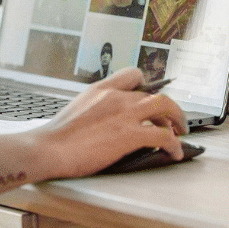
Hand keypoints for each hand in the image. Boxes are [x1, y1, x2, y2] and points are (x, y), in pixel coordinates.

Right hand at [33, 67, 186, 178]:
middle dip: (169, 108)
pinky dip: (174, 145)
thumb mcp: (76, 110)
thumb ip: (94, 108)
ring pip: (165, 107)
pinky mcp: (130, 135)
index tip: (150, 99)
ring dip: (177, 120)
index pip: (132, 74)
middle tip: (173, 120)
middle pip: (154, 93)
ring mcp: (125, 114)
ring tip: (180, 134)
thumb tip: (103, 121)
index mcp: (101, 89)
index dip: (146, 87)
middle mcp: (116, 97)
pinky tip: (174, 153)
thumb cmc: (56, 137)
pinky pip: (164, 136)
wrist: (48, 148)